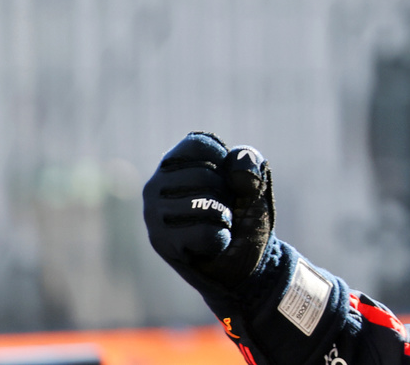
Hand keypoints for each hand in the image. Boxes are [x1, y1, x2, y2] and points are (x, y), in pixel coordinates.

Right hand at [143, 132, 274, 296]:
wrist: (246, 264)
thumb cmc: (245, 216)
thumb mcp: (256, 185)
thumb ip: (250, 165)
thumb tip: (238, 160)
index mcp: (175, 162)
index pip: (201, 144)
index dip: (226, 165)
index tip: (228, 183)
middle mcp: (156, 184)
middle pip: (204, 175)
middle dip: (227, 196)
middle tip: (223, 211)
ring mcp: (153, 213)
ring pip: (204, 204)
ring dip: (225, 219)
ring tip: (217, 226)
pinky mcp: (161, 242)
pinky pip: (204, 232)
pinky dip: (221, 239)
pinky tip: (213, 245)